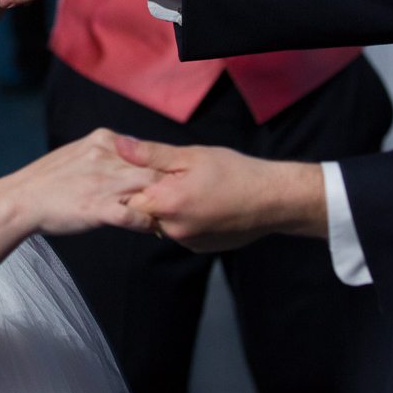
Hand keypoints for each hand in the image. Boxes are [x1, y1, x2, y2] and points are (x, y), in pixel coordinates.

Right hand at [6, 129, 160, 234]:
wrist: (21, 200)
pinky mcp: (98, 209)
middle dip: (169, 185)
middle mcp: (107, 158)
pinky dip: (147, 223)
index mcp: (103, 140)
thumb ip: (106, 152)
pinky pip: (133, 217)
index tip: (173, 179)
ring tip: (172, 215)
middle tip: (183, 199)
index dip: (161, 167)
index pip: (146, 150)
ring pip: (148, 190)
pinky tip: (152, 229)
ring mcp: (104, 184)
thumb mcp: (80, 152)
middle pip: (153, 169)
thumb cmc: (49, 179)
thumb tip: (131, 156)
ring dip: (162, 204)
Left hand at [117, 136, 328, 252]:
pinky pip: (182, 232)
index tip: (145, 171)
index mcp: (167, 203)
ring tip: (194, 188)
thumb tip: (119, 145)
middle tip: (175, 177)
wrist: (273, 200)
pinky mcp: (201, 248)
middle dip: (153, 194)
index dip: (132, 182)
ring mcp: (188, 242)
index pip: (128, 197)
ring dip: (170, 207)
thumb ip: (151, 154)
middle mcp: (174, 229)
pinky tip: (205, 203)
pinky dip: (186, 218)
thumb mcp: (191, 155)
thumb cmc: (234, 172)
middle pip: (145, 212)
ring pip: (164, 222)